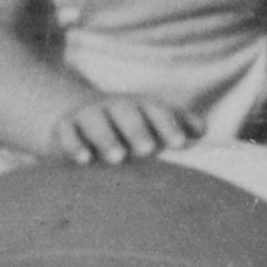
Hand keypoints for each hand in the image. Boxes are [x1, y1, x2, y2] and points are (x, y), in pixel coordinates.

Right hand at [48, 95, 199, 166]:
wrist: (76, 115)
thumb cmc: (126, 126)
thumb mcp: (150, 122)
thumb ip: (177, 125)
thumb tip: (202, 129)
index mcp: (140, 106)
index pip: (156, 111)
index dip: (169, 125)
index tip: (181, 144)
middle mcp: (114, 107)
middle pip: (127, 113)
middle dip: (138, 130)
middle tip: (148, 150)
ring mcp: (88, 115)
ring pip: (97, 122)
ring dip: (108, 138)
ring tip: (118, 157)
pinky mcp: (64, 128)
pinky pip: (67, 133)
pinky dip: (74, 145)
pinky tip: (84, 160)